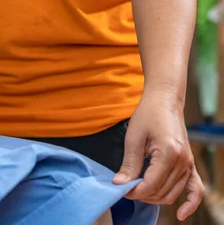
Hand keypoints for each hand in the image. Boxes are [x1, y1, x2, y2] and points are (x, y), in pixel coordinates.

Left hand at [112, 92, 203, 220]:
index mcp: (169, 154)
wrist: (165, 101)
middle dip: (141, 194)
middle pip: (161, 192)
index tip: (119, 189)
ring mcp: (188, 164)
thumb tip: (119, 184)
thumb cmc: (147, 115)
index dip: (134, 191)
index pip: (151, 185)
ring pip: (172, 193)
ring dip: (155, 197)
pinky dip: (190, 203)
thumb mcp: (133, 138)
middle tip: (125, 187)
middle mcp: (182, 162)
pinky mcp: (190, 164)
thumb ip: (129, 164)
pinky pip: (196, 189)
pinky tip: (181, 215)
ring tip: (137, 190)